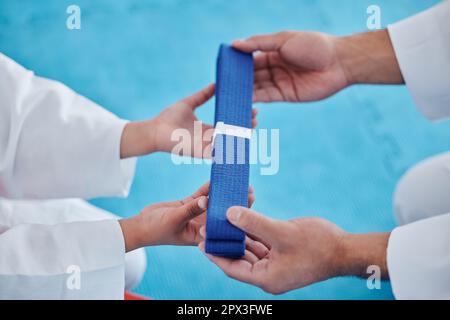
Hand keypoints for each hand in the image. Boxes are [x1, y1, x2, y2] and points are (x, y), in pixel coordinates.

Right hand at [119, 182, 254, 251]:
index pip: (223, 228)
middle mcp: (202, 226)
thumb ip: (190, 209)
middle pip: (223, 213)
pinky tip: (218, 178)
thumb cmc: (155, 230)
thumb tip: (207, 200)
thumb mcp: (174, 220)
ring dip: (224, 193)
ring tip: (237, 181)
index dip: (237, 218)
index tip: (249, 206)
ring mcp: (196, 214)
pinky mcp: (188, 205)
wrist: (140, 226)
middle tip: (249, 189)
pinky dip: (209, 187)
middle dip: (235, 202)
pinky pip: (202, 194)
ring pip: (214, 202)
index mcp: (202, 236)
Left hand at [120, 84, 256, 157]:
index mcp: (207, 128)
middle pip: (232, 133)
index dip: (240, 117)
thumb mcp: (188, 103)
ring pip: (230, 142)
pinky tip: (242, 136)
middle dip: (246, 125)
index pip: (228, 124)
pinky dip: (231, 146)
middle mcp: (209, 139)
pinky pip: (221, 151)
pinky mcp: (203, 153)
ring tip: (252, 123)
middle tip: (255, 115)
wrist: (155, 130)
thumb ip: (202, 96)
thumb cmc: (169, 118)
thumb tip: (215, 84)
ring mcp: (207, 147)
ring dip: (242, 134)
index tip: (250, 107)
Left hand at [199, 206, 389, 293]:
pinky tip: (243, 221)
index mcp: (266, 277)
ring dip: (239, 237)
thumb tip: (229, 213)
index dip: (215, 255)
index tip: (199, 243)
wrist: (345, 250)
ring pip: (250, 251)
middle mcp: (269, 274)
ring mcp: (277, 266)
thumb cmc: (318, 245)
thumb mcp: (281, 232)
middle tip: (209, 228)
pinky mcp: (284, 256)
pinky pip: (262, 245)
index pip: (232, 268)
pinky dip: (252, 234)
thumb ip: (254, 222)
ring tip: (223, 222)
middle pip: (240, 259)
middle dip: (225, 243)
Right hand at [233, 29, 402, 102]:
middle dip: (236, 78)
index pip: (250, 58)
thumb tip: (235, 44)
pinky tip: (241, 98)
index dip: (236, 62)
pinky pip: (265, 97)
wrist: (338, 63)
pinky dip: (253, 98)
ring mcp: (279, 82)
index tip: (221, 66)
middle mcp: (274, 67)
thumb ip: (259, 43)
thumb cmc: (314, 46)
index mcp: (273, 51)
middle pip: (251, 74)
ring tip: (226, 93)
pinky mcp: (285, 95)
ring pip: (255, 86)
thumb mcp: (284, 40)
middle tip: (219, 83)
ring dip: (242, 90)